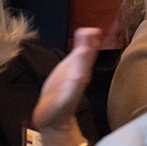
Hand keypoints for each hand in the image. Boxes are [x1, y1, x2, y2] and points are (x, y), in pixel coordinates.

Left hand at [33, 27, 99, 145]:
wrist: (52, 115)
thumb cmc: (61, 87)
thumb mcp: (70, 64)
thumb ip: (81, 48)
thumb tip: (90, 29)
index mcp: (80, 69)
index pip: (87, 53)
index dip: (90, 42)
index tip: (94, 29)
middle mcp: (79, 79)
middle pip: (85, 63)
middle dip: (88, 50)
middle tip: (91, 34)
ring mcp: (72, 92)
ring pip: (79, 77)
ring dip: (81, 65)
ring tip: (83, 50)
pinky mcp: (64, 104)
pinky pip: (70, 96)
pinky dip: (73, 87)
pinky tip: (77, 78)